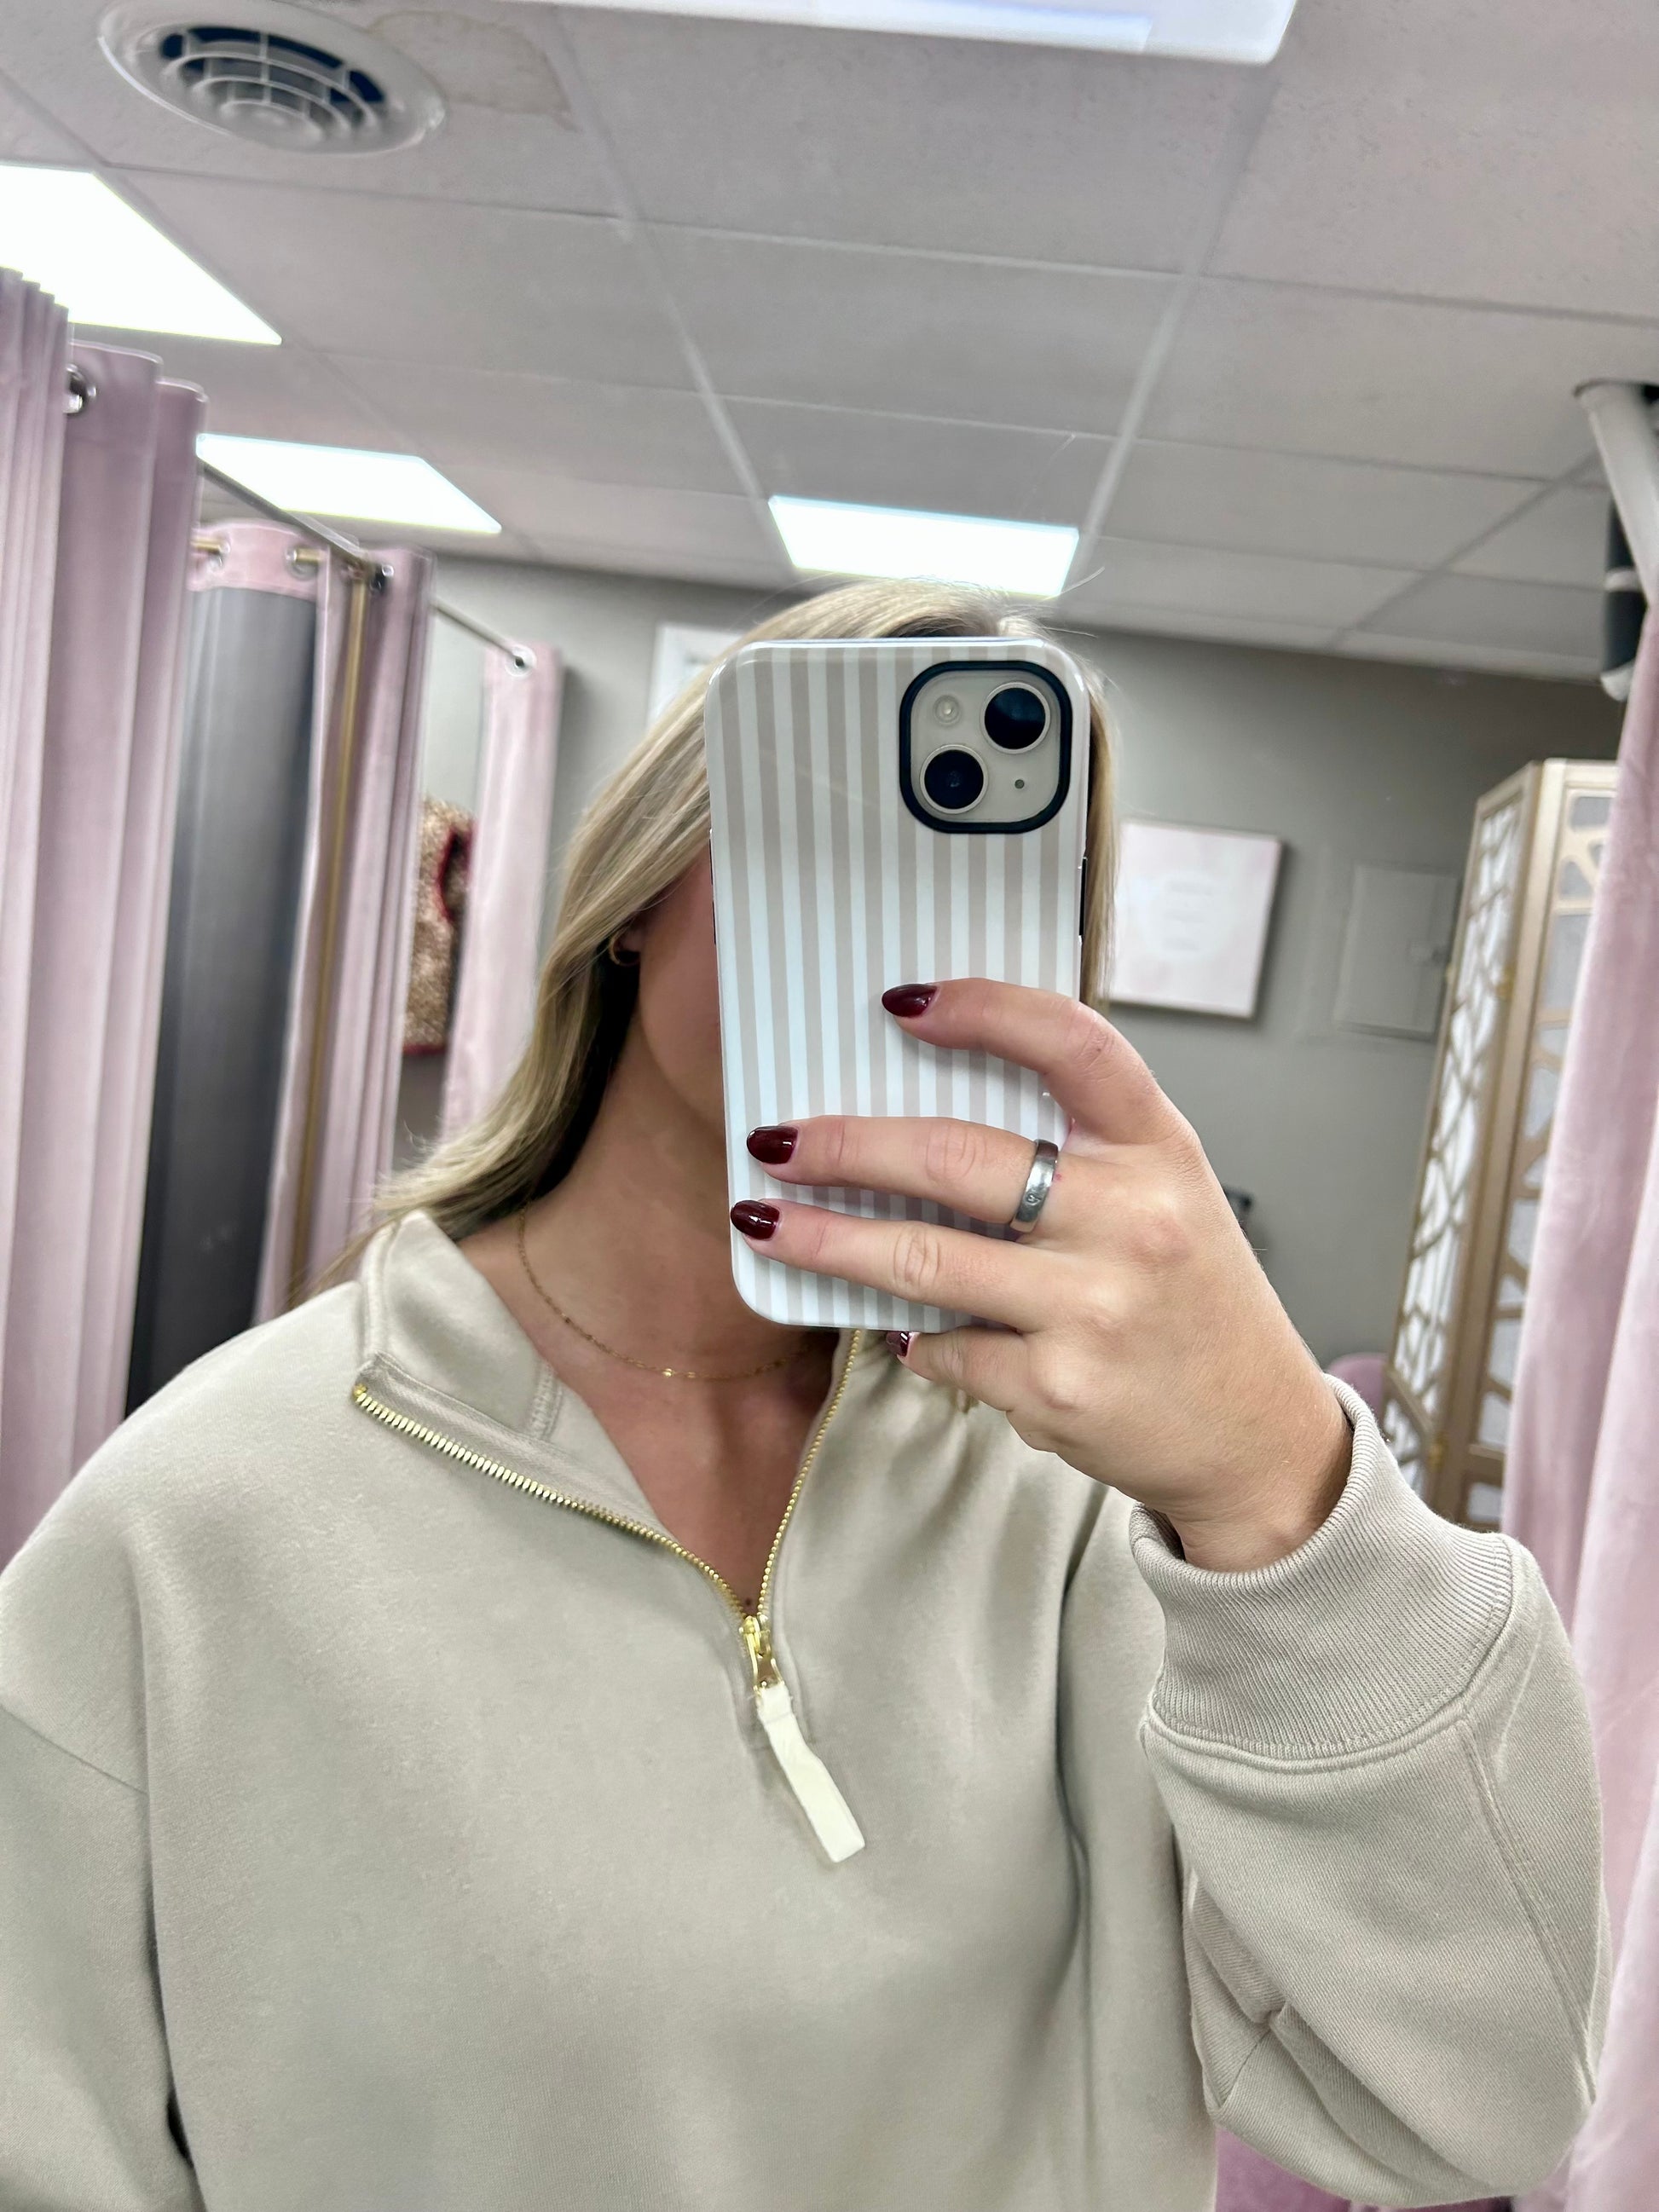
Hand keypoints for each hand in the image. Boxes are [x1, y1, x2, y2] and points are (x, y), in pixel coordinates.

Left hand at [731, 980, 1350, 1571]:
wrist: (1255, 1436)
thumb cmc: (1194, 1302)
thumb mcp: (1165, 1195)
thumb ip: (1079, 1148)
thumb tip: (929, 1108)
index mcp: (1159, 1149)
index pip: (1071, 1045)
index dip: (984, 1009)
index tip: (902, 1002)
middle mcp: (1132, 1220)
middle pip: (956, 1158)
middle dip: (845, 1145)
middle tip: (778, 1140)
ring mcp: (1094, 1308)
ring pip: (923, 1259)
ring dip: (827, 1239)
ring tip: (766, 1223)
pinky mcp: (1058, 1387)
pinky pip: (945, 1346)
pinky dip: (909, 1335)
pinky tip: (896, 1325)